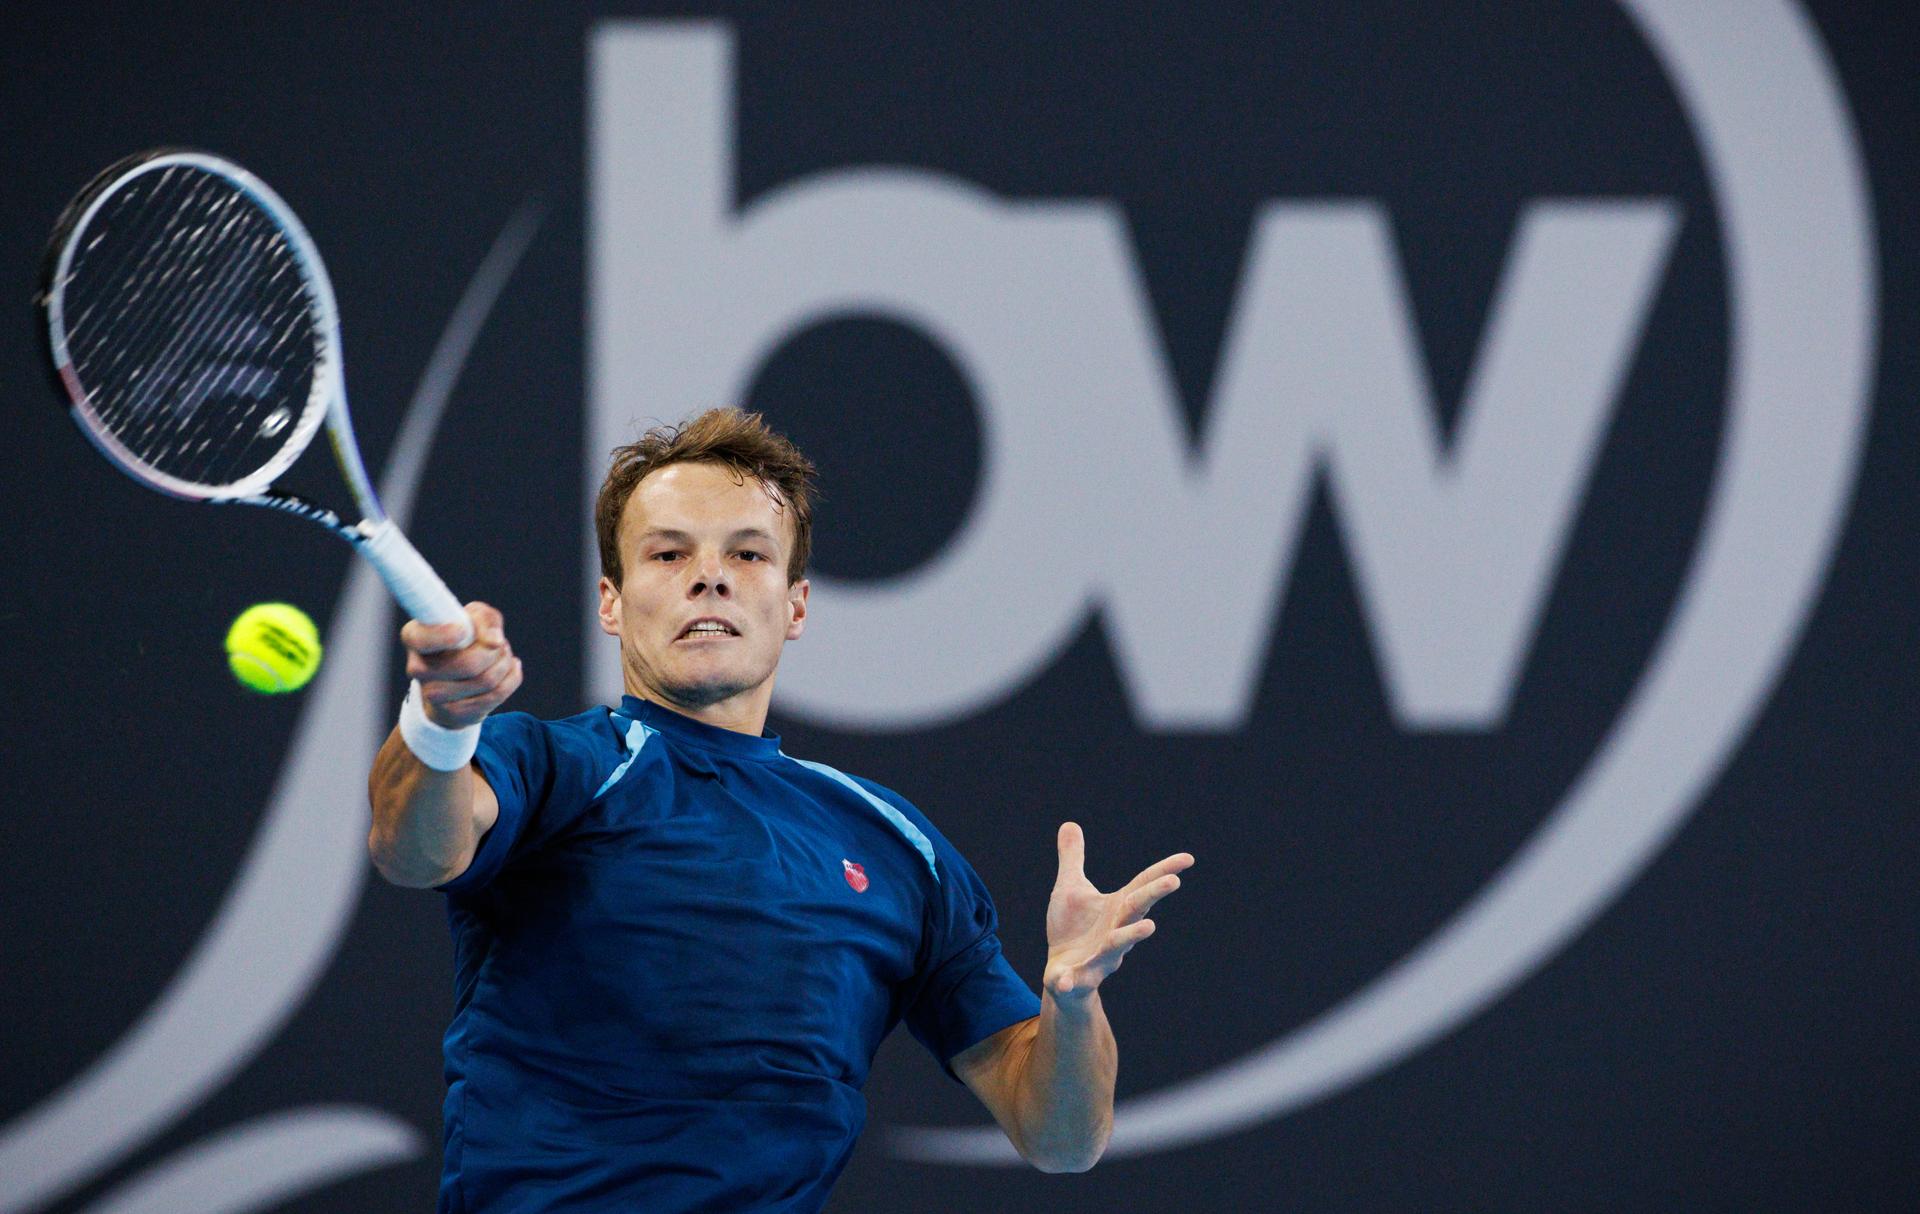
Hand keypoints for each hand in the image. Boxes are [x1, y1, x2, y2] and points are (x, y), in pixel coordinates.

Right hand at [401, 601, 522, 728]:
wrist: (455, 680)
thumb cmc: (464, 639)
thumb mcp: (473, 617)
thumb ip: (484, 619)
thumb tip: (494, 641)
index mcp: (415, 637)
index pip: (422, 639)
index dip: (445, 636)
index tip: (463, 632)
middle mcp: (418, 668)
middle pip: (469, 664)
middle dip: (496, 650)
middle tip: (500, 643)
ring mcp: (434, 696)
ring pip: (487, 680)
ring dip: (505, 662)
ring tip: (503, 655)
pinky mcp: (454, 714)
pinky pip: (496, 695)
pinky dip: (511, 678)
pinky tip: (508, 669)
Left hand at [1041, 822, 1192, 1002]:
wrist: (1062, 975)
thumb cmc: (1072, 929)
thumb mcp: (1070, 889)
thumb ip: (1072, 859)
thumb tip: (1069, 823)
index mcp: (1116, 909)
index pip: (1143, 886)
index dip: (1164, 871)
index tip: (1188, 858)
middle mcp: (1115, 931)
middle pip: (1135, 910)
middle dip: (1152, 896)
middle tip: (1172, 881)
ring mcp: (1099, 956)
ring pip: (1117, 946)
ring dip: (1132, 935)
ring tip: (1149, 927)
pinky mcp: (1076, 978)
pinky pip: (1073, 980)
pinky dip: (1069, 980)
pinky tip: (1063, 979)